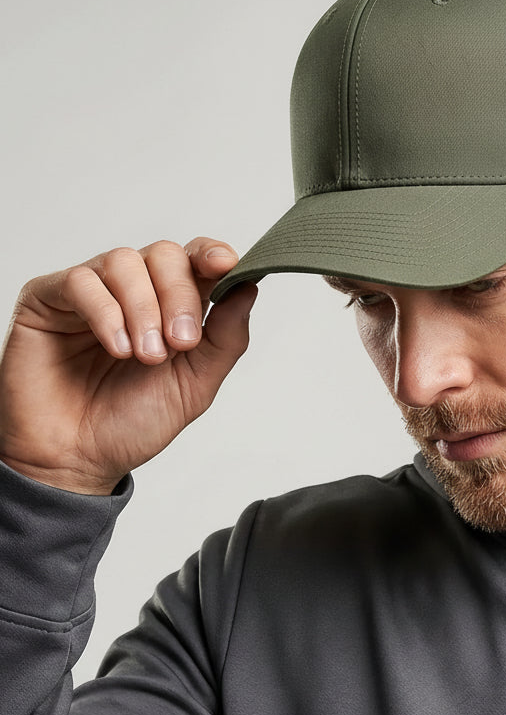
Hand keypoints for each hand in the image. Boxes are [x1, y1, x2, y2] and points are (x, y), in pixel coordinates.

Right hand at [0, 238, 256, 493]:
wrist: (79, 460)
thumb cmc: (134, 422)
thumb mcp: (197, 383)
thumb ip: (226, 336)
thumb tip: (248, 287)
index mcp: (173, 303)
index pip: (196, 257)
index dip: (212, 254)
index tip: (225, 265)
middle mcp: (134, 290)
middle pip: (165, 255)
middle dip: (180, 295)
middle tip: (182, 343)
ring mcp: (92, 291)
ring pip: (125, 261)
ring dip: (144, 308)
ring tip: (147, 355)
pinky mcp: (48, 299)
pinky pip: (81, 281)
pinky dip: (106, 313)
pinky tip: (117, 348)